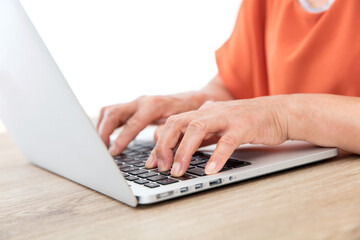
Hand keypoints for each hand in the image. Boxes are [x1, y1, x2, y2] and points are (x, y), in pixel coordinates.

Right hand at [97, 92, 207, 154]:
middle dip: (103, 131)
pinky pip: (113, 113)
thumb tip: (154, 140)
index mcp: (154, 105)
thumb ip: (167, 131)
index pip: (132, 123)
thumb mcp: (182, 122)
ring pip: (110, 111)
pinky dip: (105, 124)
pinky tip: (105, 138)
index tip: (113, 152)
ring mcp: (136, 103)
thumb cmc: (189, 112)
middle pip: (114, 113)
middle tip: (101, 150)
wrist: (195, 99)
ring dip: (101, 127)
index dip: (121, 139)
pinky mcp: (134, 107)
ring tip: (100, 145)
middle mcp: (142, 101)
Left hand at [146, 95, 289, 175]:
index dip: (159, 144)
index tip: (151, 164)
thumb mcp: (218, 125)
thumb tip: (178, 143)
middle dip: (165, 146)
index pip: (172, 124)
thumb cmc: (247, 121)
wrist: (279, 112)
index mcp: (202, 112)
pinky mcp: (244, 126)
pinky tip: (210, 170)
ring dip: (184, 151)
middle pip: (178, 123)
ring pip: (197, 129)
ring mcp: (227, 117)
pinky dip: (217, 156)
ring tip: (177, 171)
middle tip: (160, 168)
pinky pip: (227, 141)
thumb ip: (199, 134)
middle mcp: (210, 112)